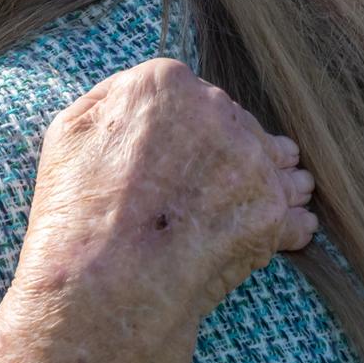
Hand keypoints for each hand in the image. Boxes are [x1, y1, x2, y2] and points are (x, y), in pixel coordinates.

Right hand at [0, 59, 315, 362]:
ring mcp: (249, 159)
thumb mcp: (69, 132)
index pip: (189, 95)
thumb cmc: (76, 209)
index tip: (182, 151)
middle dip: (231, 151)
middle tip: (214, 185)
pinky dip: (287, 226)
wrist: (104, 278)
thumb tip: (138, 100)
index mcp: (164, 84)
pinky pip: (294, 215)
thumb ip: (111, 101)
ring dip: (269, 179)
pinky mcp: (272, 207)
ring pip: (276, 161)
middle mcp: (215, 110)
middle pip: (237, 124)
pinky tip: (280, 233)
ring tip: (255, 204)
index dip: (186, 127)